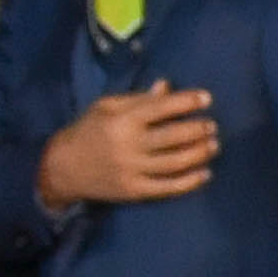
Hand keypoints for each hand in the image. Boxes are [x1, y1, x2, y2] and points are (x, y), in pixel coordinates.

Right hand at [35, 82, 216, 206]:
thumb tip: (167, 85)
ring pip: (176, 162)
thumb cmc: (89, 131)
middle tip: (212, 125)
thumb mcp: (107, 108)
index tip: (206, 98)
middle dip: (198, 129)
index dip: (187, 102)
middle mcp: (128, 145)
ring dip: (200, 153)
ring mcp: (132, 170)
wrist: (62, 168)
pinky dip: (191, 181)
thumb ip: (139, 99)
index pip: (161, 107)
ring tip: (214, 144)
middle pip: (173, 136)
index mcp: (121, 119)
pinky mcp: (135, 191)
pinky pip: (168, 187)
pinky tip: (205, 173)